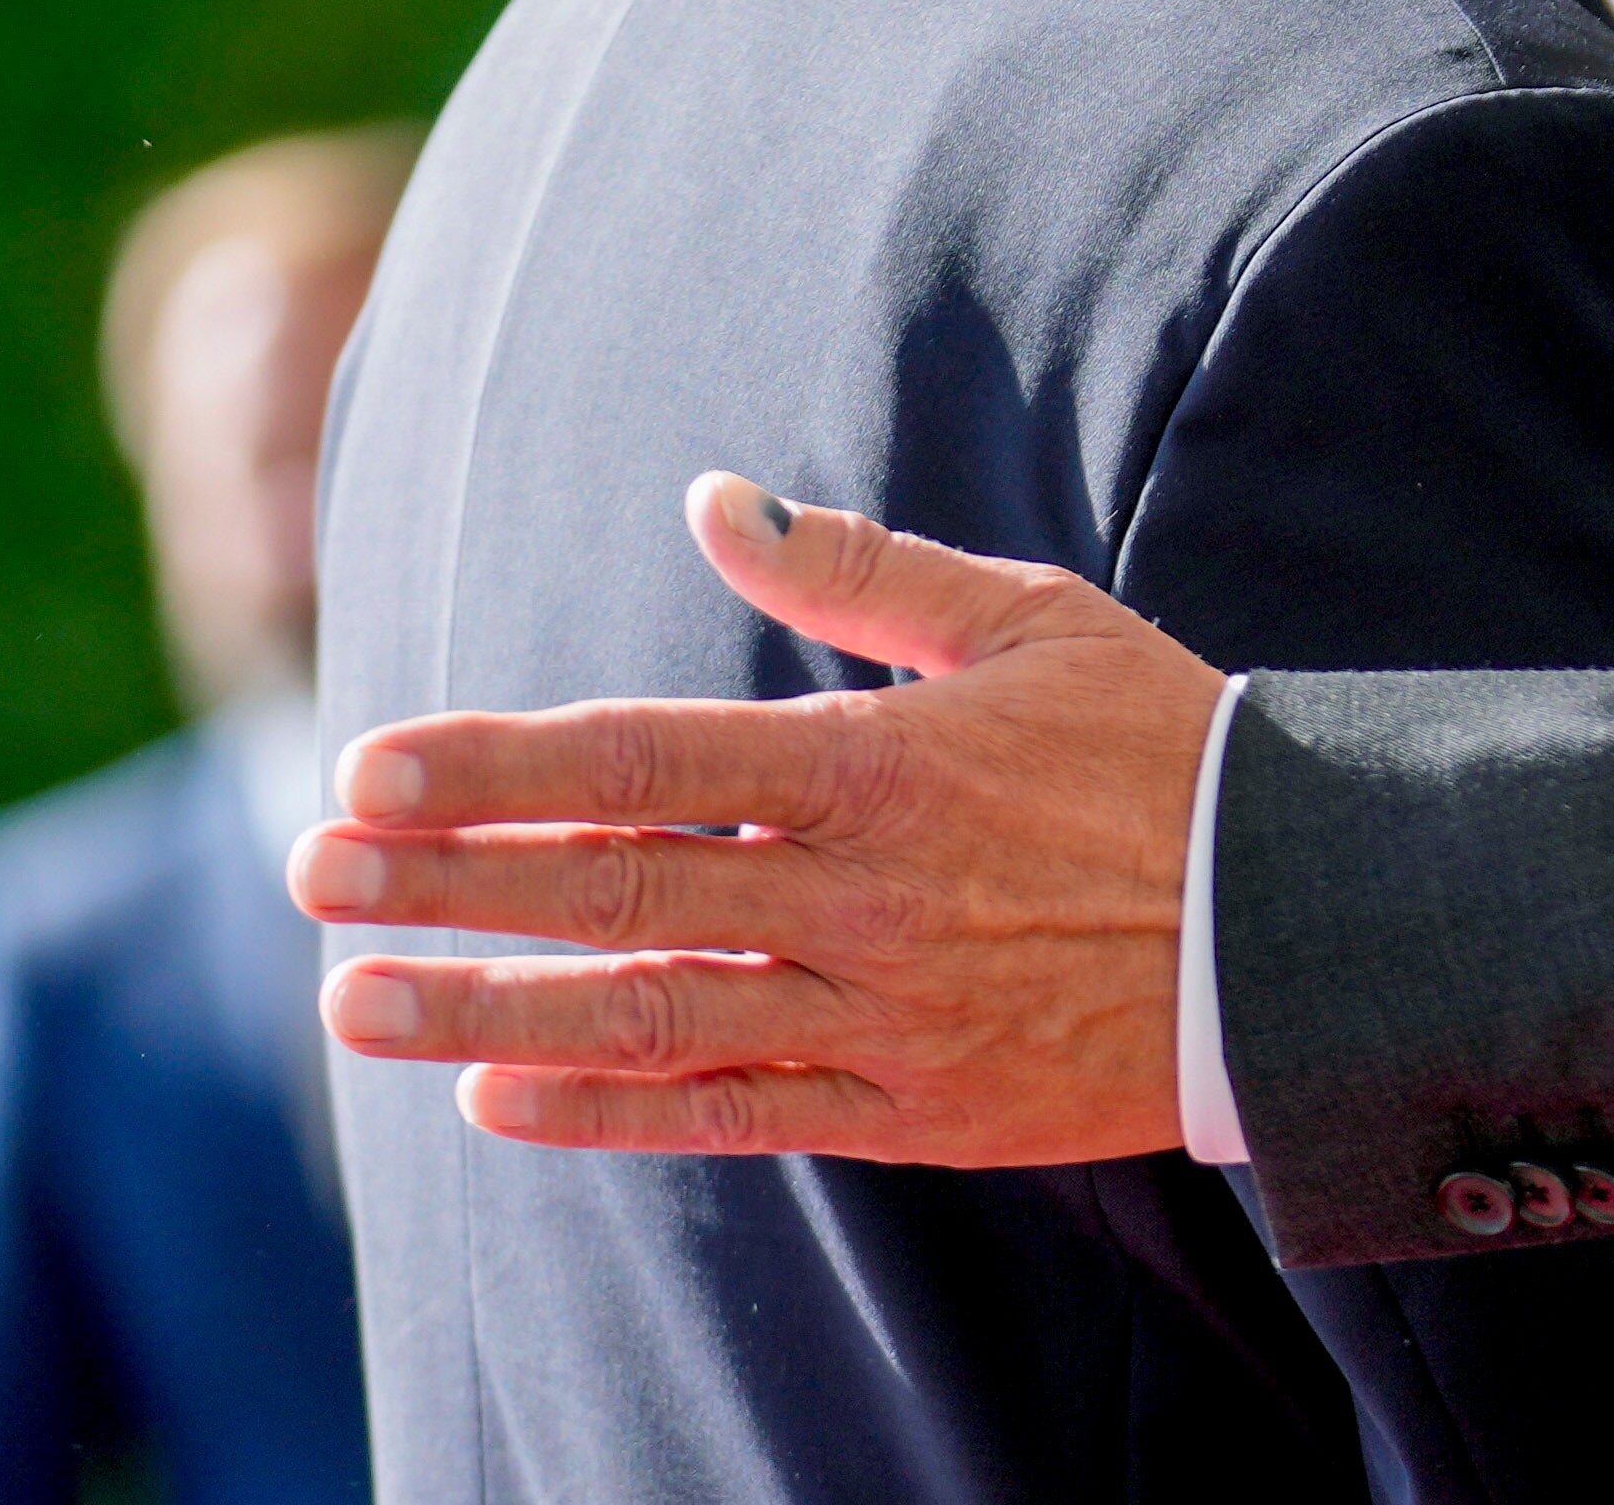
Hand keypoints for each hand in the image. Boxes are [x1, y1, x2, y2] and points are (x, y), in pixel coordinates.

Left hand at [292, 473, 1222, 1166]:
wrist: (1307, 924)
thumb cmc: (1167, 749)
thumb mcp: (1031, 622)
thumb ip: (860, 569)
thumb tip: (713, 500)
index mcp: (884, 764)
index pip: (649, 760)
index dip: (500, 765)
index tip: (372, 763)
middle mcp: (866, 896)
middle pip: (617, 888)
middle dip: (446, 878)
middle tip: (306, 867)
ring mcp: (884, 1013)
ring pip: (649, 1014)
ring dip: (487, 1006)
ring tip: (352, 999)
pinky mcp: (916, 1107)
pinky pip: (737, 1113)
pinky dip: (611, 1111)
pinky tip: (499, 1095)